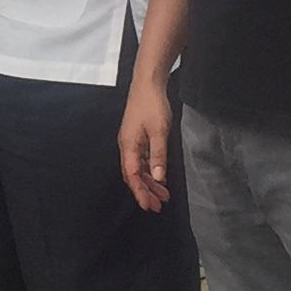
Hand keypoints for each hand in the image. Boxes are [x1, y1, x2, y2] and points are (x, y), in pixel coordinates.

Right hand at [117, 83, 173, 212]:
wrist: (147, 84)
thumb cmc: (152, 105)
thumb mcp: (159, 131)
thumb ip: (159, 155)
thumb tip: (158, 177)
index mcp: (128, 146)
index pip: (132, 175)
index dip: (140, 192)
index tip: (149, 206)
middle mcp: (127, 146)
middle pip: (133, 175)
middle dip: (145, 191)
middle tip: (158, 206)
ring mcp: (132, 142)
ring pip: (138, 168)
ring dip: (149, 182)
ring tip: (163, 195)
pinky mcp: (137, 137)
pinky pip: (142, 160)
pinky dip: (150, 171)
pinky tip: (159, 177)